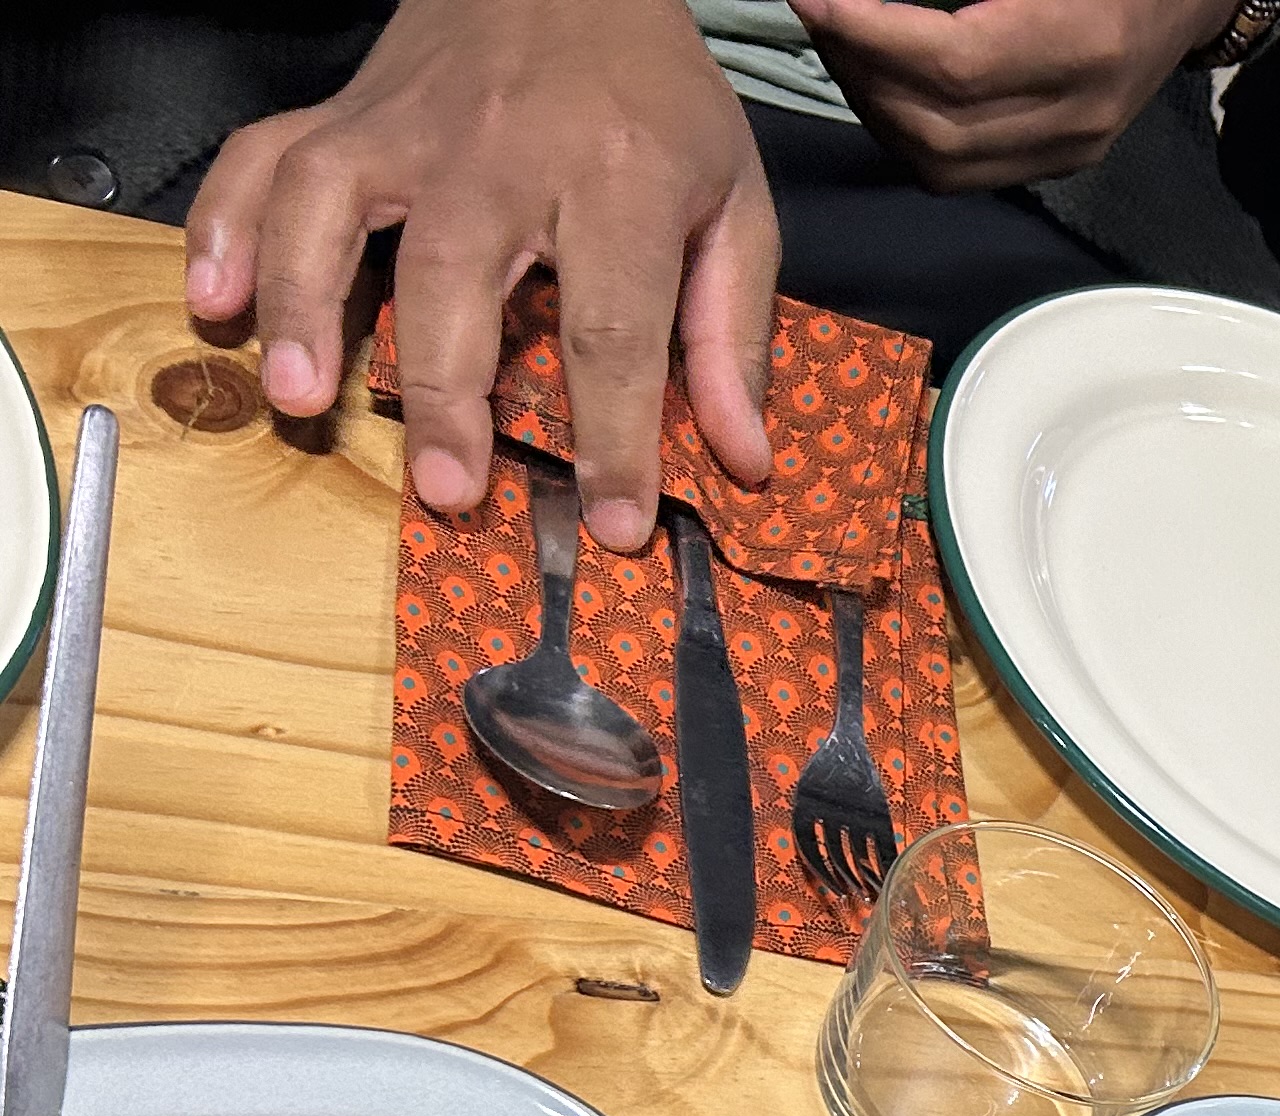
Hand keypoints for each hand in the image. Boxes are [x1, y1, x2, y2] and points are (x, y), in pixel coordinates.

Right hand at [184, 0, 776, 547]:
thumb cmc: (657, 100)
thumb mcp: (733, 202)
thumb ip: (730, 333)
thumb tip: (741, 460)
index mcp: (619, 179)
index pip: (613, 327)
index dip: (615, 437)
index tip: (615, 525)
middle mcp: (502, 152)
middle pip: (457, 274)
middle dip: (448, 390)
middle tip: (445, 492)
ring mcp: (407, 127)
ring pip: (332, 206)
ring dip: (304, 304)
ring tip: (297, 399)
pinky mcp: (345, 112)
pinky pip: (263, 159)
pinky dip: (224, 226)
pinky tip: (213, 305)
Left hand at [792, 0, 1227, 189]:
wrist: (1190, 0)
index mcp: (1083, 44)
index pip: (954, 63)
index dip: (869, 35)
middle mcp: (1079, 113)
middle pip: (937, 126)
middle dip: (859, 72)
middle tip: (821, 17)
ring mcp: (1072, 147)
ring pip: (940, 162)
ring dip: (875, 108)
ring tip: (845, 49)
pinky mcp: (1061, 161)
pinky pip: (961, 172)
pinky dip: (907, 134)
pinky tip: (886, 86)